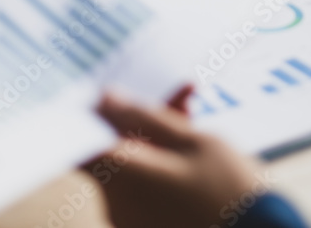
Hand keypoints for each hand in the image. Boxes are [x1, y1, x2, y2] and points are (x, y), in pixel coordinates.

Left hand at [86, 92, 266, 227]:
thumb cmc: (231, 191)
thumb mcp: (196, 142)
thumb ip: (148, 118)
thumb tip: (106, 99)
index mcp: (124, 177)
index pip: (80, 141)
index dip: (91, 115)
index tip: (112, 96)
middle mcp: (117, 204)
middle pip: (113, 150)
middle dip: (140, 121)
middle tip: (178, 98)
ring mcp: (131, 222)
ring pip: (132, 167)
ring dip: (155, 142)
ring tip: (193, 118)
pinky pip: (145, 189)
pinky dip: (162, 167)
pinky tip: (194, 151)